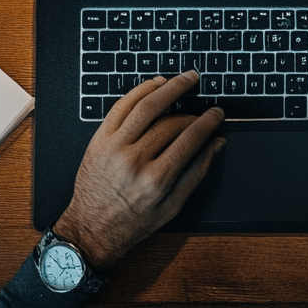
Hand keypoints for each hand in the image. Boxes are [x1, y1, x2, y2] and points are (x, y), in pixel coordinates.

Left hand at [55, 71, 224, 270]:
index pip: (190, 138)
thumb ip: (197, 173)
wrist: (91, 228)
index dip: (208, 122)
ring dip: (170, 88)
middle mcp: (135, 160)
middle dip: (193, 113)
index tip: (217, 114)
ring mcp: (115, 147)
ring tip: (185, 79)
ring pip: (147, 106)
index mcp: (157, 179)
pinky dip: (140, 91)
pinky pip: (121, 106)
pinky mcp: (100, 139)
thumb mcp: (172, 207)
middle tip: (203, 109)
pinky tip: (155, 85)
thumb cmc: (131, 222)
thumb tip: (216, 145)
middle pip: (172, 123)